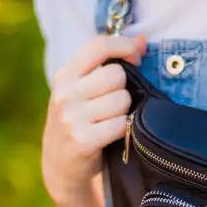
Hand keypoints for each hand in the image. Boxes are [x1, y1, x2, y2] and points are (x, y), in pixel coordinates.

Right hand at [42, 35, 146, 204]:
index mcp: (65, 76)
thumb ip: (110, 64)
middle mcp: (65, 94)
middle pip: (116, 74)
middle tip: (116, 104)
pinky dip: (124, 130)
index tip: (137, 55)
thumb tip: (144, 39)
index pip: (99, 46)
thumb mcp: (84, 91)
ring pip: (122, 99)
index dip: (125, 45)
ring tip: (112, 120)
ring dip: (125, 111)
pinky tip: (113, 135)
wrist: (62, 167)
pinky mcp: (83, 140)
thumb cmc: (81, 123)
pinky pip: (121, 124)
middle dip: (124, 88)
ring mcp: (72, 117)